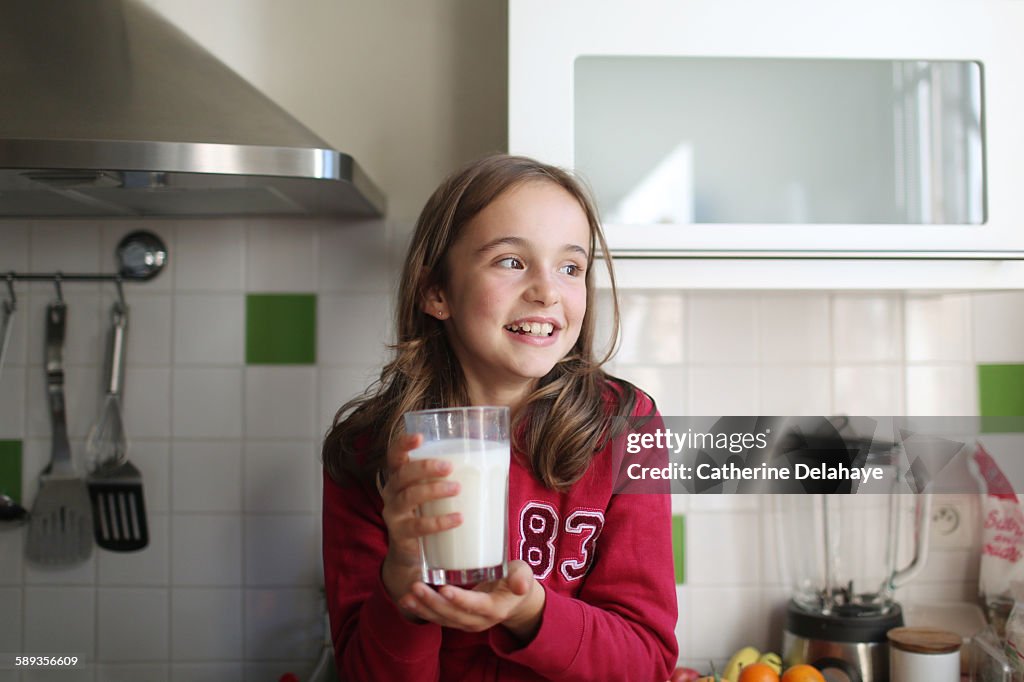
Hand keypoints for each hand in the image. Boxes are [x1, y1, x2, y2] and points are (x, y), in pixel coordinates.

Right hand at [379, 433, 461, 612]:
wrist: (414, 556)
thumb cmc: (430, 514)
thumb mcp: (436, 493)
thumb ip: (455, 476)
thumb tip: (500, 459)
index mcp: (400, 477)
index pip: (394, 455)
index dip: (403, 444)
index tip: (420, 436)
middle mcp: (392, 492)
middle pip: (402, 474)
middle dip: (425, 467)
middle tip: (449, 467)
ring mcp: (394, 514)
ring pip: (409, 497)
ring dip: (433, 490)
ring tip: (457, 488)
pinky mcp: (401, 535)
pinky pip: (418, 526)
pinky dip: (439, 522)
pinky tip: (458, 519)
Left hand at [397, 560, 545, 640]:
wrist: (515, 599)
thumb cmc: (516, 579)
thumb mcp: (523, 574)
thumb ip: (521, 577)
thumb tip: (521, 585)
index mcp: (495, 609)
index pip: (475, 606)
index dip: (460, 599)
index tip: (444, 588)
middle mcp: (479, 621)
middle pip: (453, 615)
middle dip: (433, 603)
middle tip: (416, 586)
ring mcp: (467, 623)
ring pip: (443, 619)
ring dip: (423, 609)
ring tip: (406, 596)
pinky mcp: (458, 620)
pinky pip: (438, 618)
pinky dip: (422, 610)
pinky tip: (407, 600)